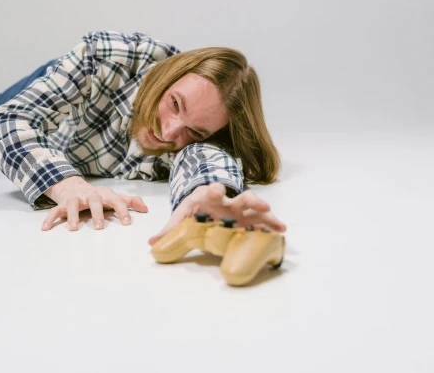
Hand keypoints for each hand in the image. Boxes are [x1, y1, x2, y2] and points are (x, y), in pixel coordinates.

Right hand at [42, 176, 147, 230]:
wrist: (72, 186)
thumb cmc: (96, 196)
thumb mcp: (112, 196)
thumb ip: (129, 201)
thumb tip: (146, 208)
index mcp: (103, 194)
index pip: (116, 200)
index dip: (122, 210)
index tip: (127, 223)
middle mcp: (89, 195)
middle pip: (94, 200)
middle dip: (97, 213)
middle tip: (99, 227)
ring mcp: (74, 200)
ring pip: (72, 206)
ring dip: (72, 216)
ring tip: (73, 229)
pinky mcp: (62, 205)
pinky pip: (54, 211)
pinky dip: (49, 219)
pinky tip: (45, 229)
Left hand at [148, 182, 285, 244]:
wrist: (207, 199)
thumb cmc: (195, 206)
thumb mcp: (182, 215)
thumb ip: (170, 229)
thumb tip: (152, 243)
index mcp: (209, 197)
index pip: (212, 190)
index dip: (215, 190)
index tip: (216, 190)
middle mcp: (228, 201)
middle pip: (241, 197)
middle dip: (251, 201)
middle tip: (261, 205)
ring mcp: (241, 210)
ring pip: (256, 208)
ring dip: (266, 214)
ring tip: (278, 222)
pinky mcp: (248, 219)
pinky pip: (262, 221)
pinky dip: (272, 224)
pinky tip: (281, 230)